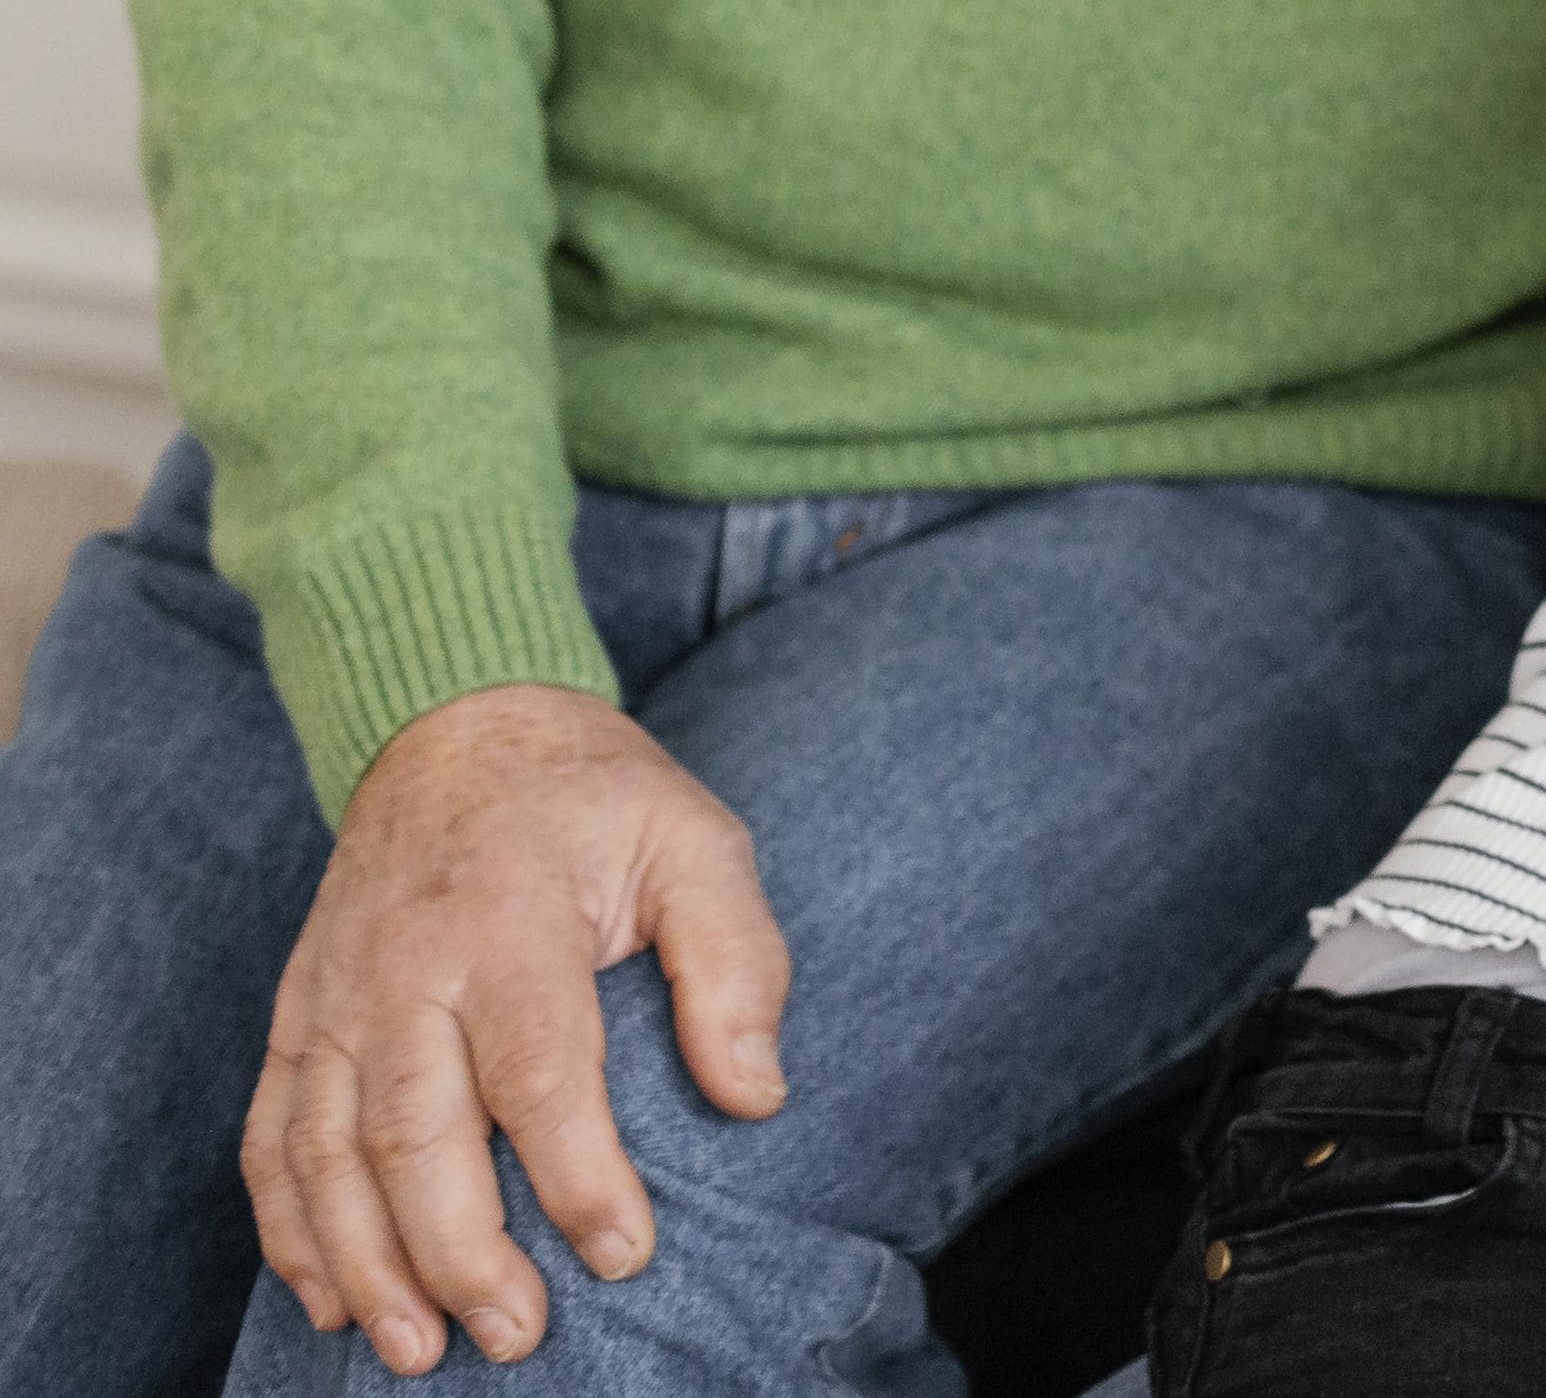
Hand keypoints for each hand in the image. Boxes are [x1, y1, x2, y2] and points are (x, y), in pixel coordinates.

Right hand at [241, 685, 788, 1375]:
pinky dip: (290, 1229)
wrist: (458, 729)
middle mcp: (404, 965)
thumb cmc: (595, 801)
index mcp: (512, 916)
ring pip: (325, 1152)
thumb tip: (756, 1093)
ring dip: (365, 1264)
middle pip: (415, 1130)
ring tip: (418, 1350)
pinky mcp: (292, 1018)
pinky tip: (329, 1298)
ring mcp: (332, 996)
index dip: (577, 1174)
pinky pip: (270, 1138)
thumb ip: (736, 961)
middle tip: (516, 1336)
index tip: (624, 1253)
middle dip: (459, 1250)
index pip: (539, 1070)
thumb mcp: (697, 841)